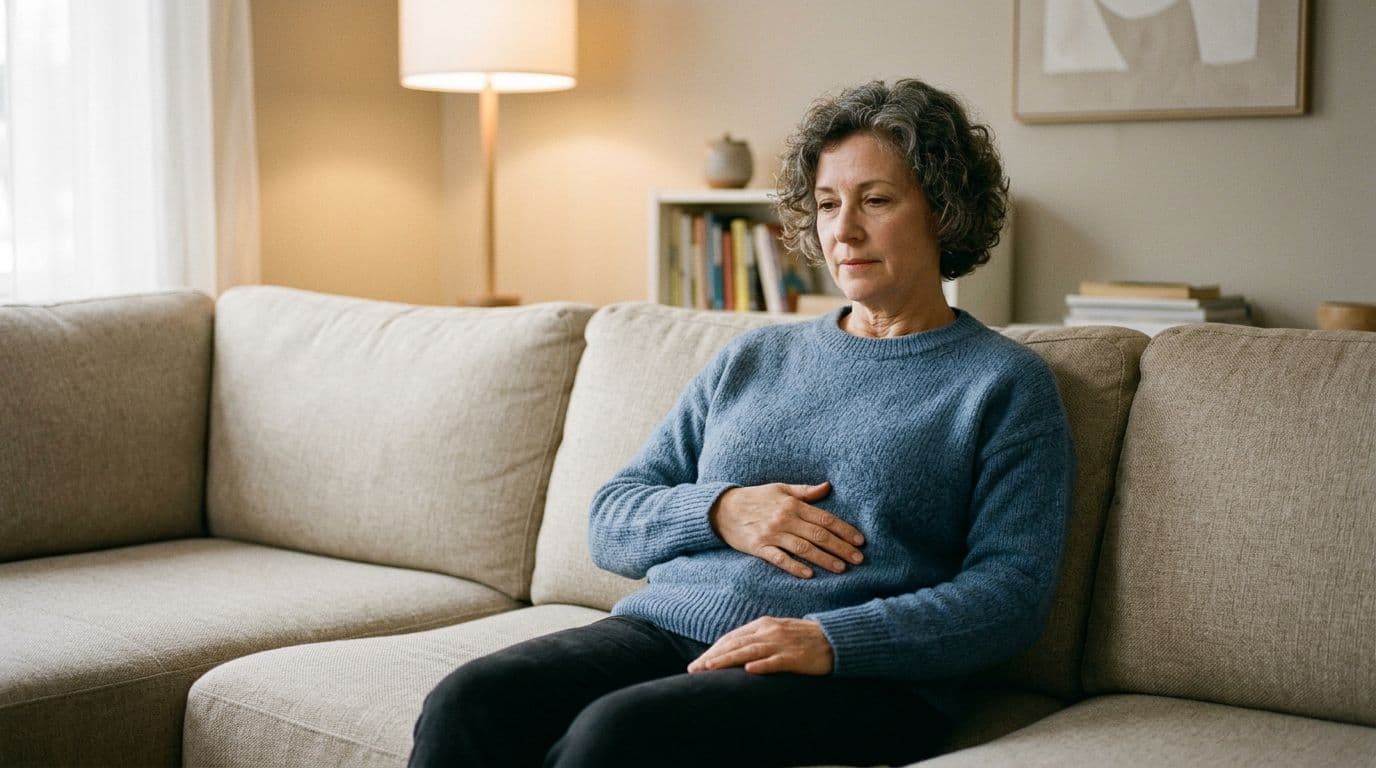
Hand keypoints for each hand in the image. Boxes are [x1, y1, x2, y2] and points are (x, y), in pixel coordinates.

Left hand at [687, 617, 833, 674]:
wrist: (836, 638)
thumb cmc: (804, 638)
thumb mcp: (777, 632)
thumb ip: (756, 638)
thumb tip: (733, 650)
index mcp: (763, 624)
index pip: (732, 638)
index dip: (713, 650)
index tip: (697, 663)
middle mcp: (769, 631)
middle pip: (735, 644)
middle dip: (712, 657)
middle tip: (694, 669)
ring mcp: (782, 644)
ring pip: (749, 652)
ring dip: (727, 661)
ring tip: (710, 669)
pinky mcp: (796, 657)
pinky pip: (776, 661)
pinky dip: (762, 665)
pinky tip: (748, 671)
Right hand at [709, 481, 863, 577]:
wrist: (722, 508)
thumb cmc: (755, 497)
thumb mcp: (780, 489)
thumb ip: (805, 491)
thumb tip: (828, 486)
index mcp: (793, 504)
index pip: (825, 519)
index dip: (844, 530)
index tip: (860, 541)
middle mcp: (785, 519)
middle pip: (818, 536)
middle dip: (841, 548)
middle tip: (858, 559)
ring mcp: (772, 534)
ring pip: (804, 548)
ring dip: (824, 559)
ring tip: (841, 569)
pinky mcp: (759, 547)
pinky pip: (780, 559)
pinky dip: (795, 566)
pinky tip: (809, 574)